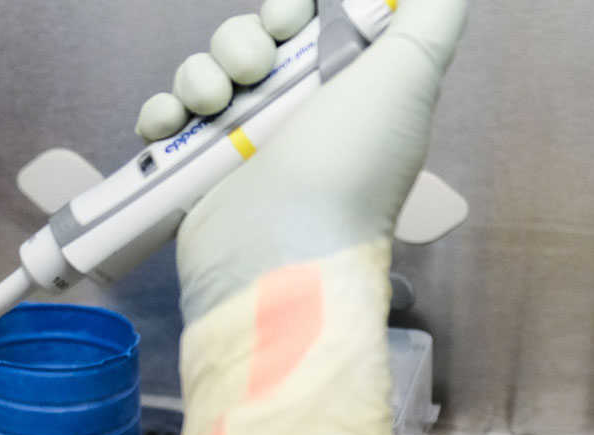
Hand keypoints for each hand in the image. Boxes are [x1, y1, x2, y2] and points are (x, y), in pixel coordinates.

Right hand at [136, 0, 467, 321]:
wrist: (282, 251)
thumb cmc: (348, 164)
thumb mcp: (411, 73)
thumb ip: (432, 14)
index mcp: (343, 87)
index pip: (305, 24)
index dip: (289, 11)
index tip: (289, 21)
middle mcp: (292, 115)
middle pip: (248, 43)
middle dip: (241, 42)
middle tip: (254, 72)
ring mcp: (239, 146)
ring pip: (202, 76)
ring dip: (199, 76)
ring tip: (212, 108)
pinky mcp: (193, 173)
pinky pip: (164, 121)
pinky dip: (160, 115)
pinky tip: (170, 126)